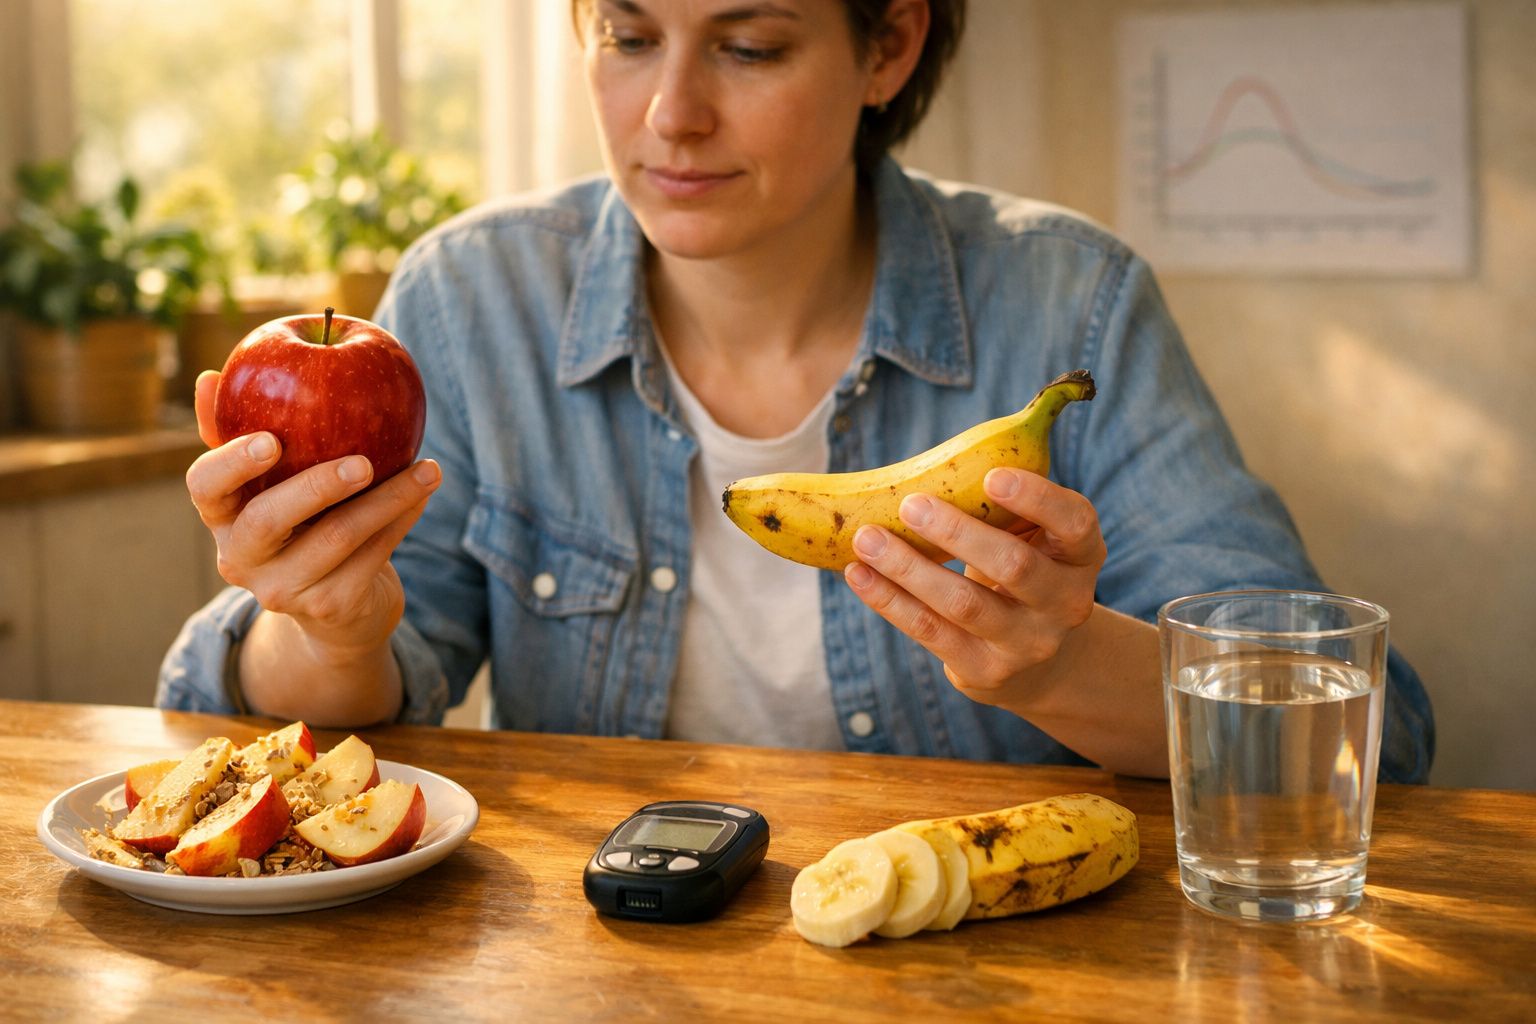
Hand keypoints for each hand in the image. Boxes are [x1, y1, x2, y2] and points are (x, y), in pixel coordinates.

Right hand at [185, 369, 441, 659]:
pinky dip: (402, 519)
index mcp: (221, 517)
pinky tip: (424, 492)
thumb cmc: (304, 523)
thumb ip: (243, 433)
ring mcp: (283, 588)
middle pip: (268, 520)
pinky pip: (372, 555)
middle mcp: (240, 558)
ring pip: (336, 538)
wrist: (340, 608)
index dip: (231, 463)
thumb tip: (212, 375)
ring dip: (388, 498)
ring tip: (426, 468)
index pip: (204, 486)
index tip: (271, 439)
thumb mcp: (272, 484)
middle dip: (317, 486)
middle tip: (364, 462)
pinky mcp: (329, 607)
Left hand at [842, 467, 1106, 708]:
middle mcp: (1067, 602)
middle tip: (909, 504)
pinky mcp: (987, 671)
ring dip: (908, 569)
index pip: (1075, 522)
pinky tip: (860, 575)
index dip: (1037, 499)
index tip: (992, 476)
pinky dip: (890, 601)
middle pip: (1014, 566)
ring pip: (964, 604)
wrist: (1037, 660)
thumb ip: (1001, 506)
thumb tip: (931, 463)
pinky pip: (932, 632)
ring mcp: (1028, 643)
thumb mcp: (1030, 537)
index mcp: (1081, 555)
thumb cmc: (1020, 568)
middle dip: (957, 533)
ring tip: (867, 539)